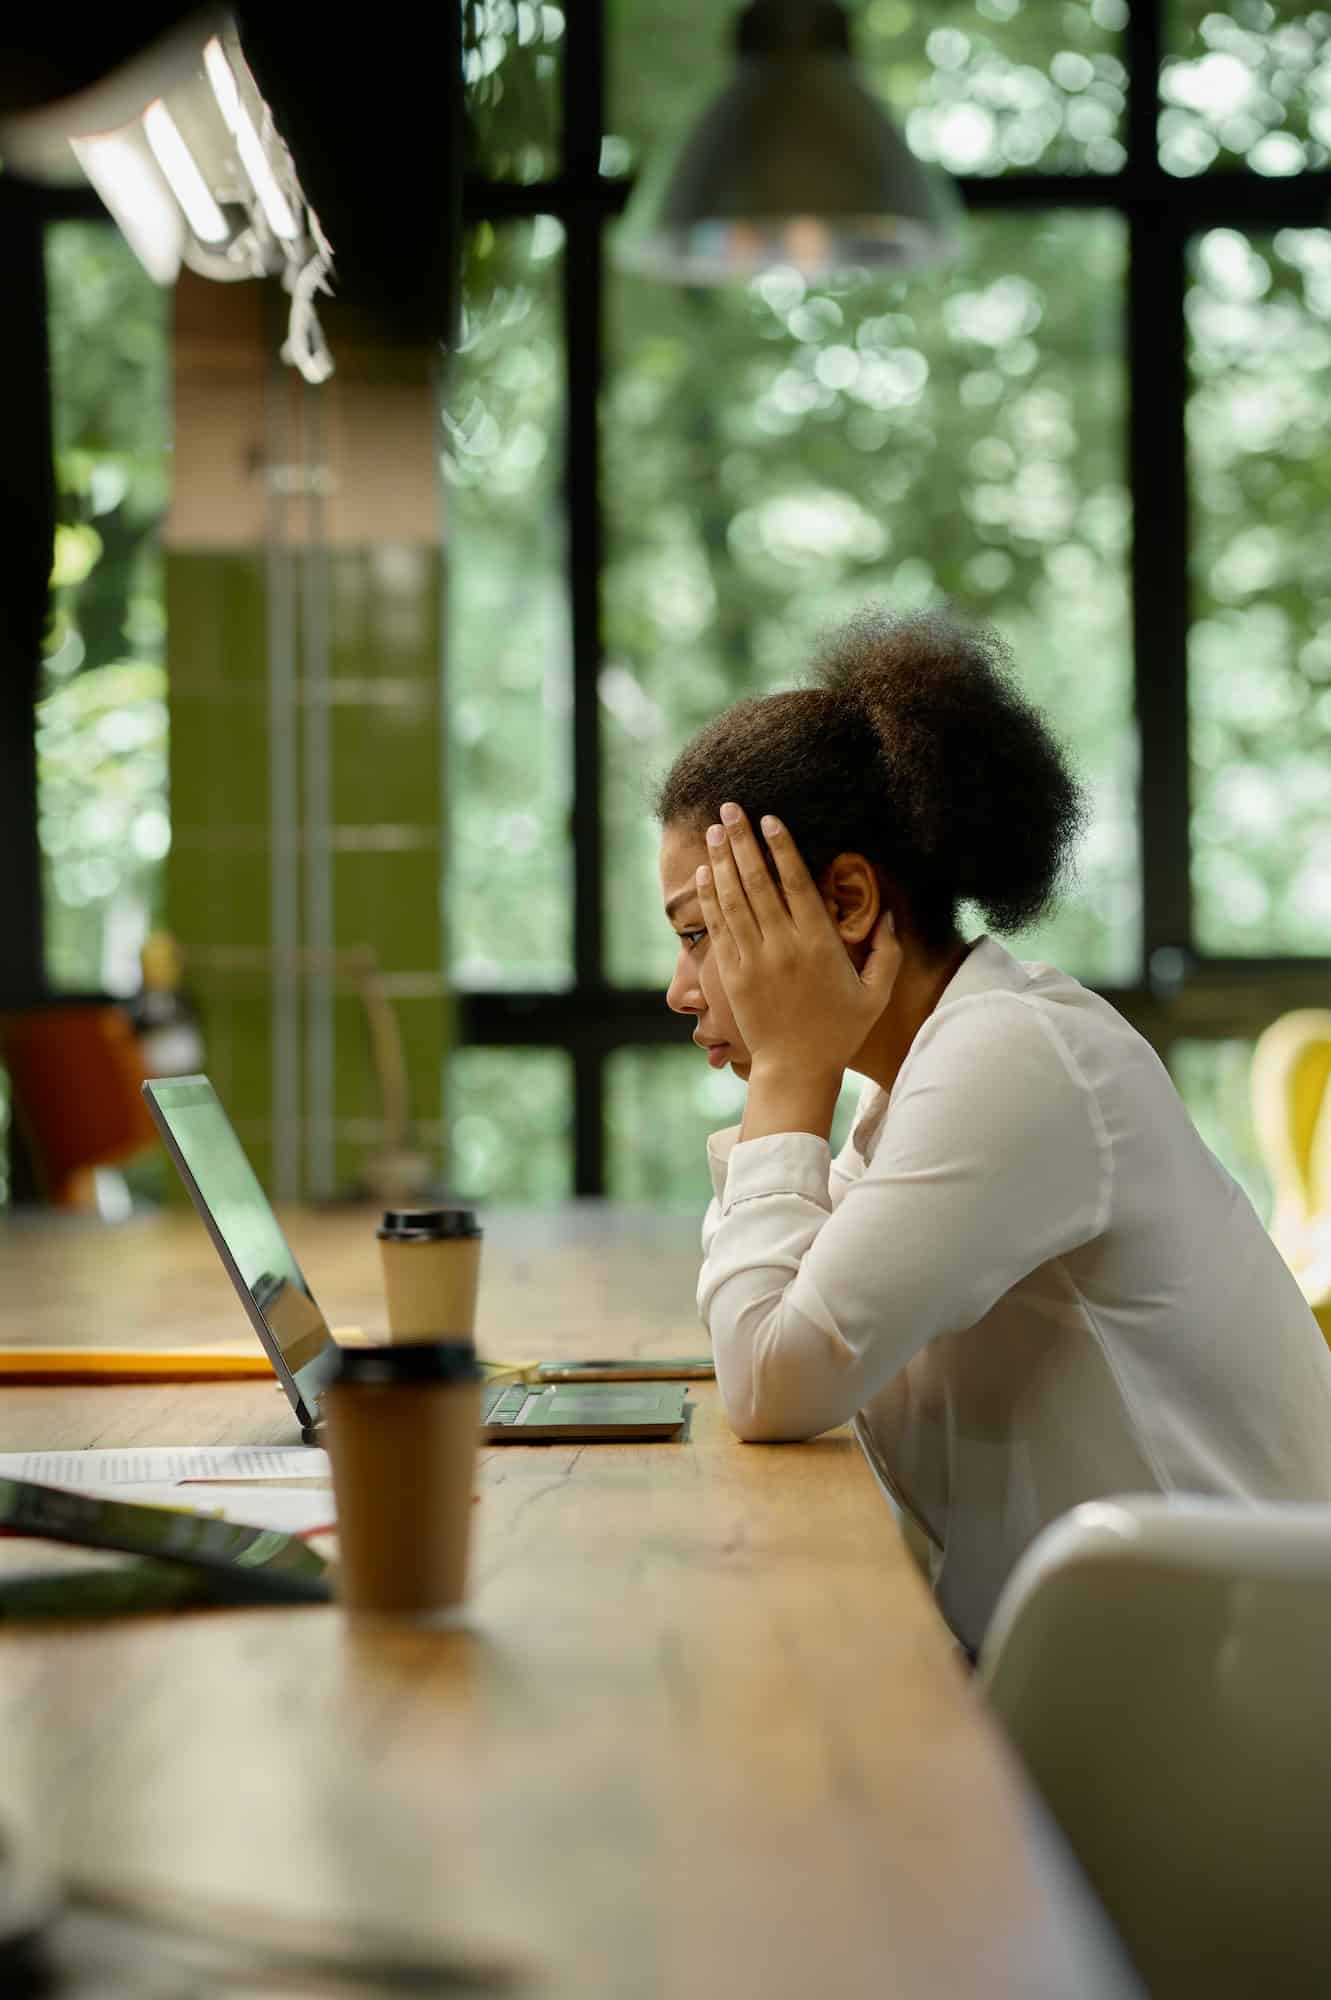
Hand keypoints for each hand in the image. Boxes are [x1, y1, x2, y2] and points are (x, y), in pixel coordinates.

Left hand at [696, 804, 901, 1090]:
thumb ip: (887, 952)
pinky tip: (704, 872)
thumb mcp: (875, 994)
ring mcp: (753, 959)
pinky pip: (718, 926)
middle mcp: (783, 945)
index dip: (781, 846)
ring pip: (733, 898)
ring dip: (722, 860)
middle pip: (758, 880)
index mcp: (819, 944)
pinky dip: (709, 896)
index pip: (797, 882)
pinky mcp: (731, 974)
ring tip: (714, 829)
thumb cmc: (840, 1031)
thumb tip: (888, 915)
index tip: (769, 819)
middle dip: (742, 840)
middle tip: (730, 808)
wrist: (796, 1068)